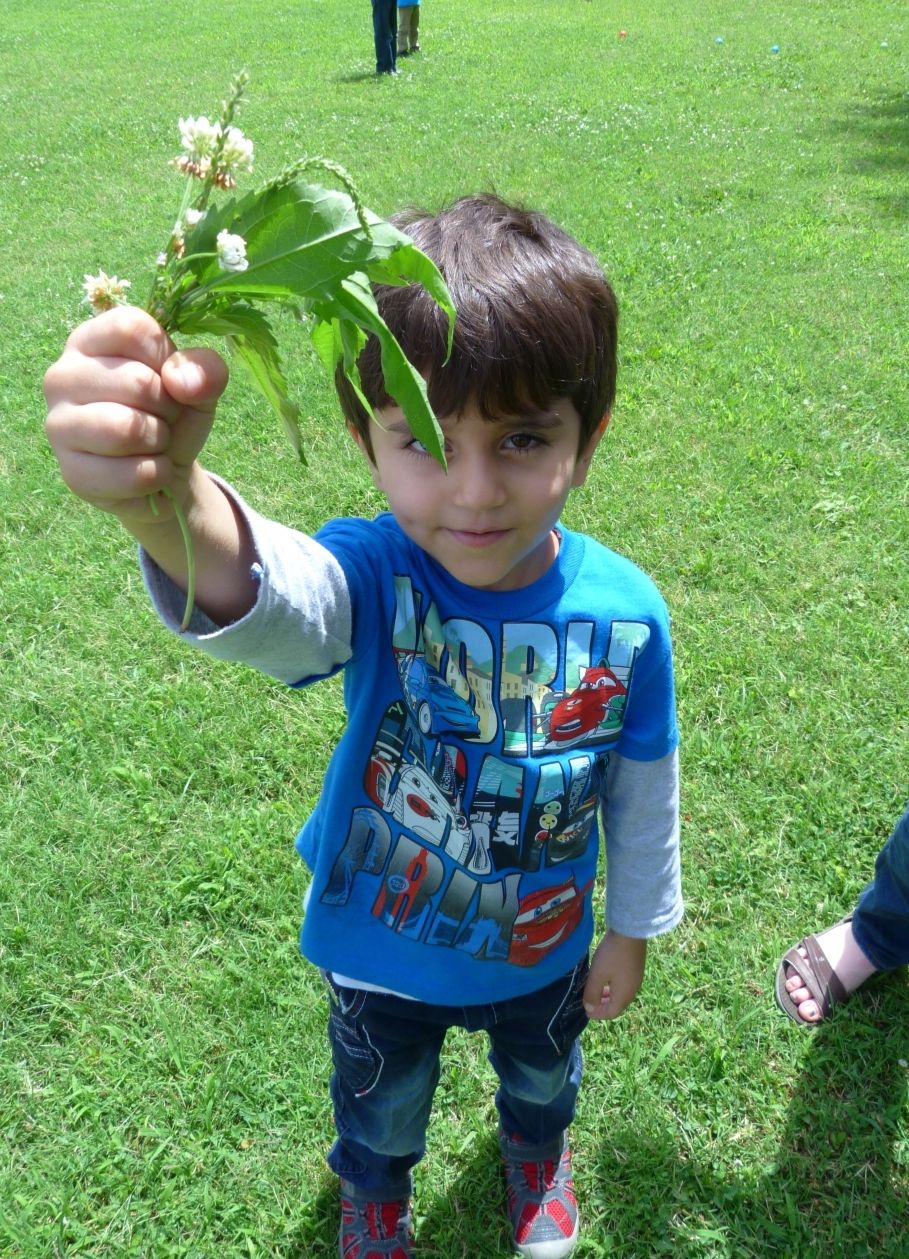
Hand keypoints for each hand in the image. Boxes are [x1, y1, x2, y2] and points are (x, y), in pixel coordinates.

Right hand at [44, 306, 227, 531]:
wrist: (166, 474)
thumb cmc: (173, 415)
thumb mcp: (199, 385)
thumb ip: (204, 369)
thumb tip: (183, 381)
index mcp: (90, 340)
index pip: (130, 328)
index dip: (165, 357)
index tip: (166, 376)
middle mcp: (62, 376)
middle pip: (137, 382)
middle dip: (168, 406)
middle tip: (162, 416)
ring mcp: (59, 425)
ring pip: (127, 429)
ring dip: (160, 440)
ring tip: (153, 441)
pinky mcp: (72, 472)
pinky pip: (134, 474)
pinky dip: (157, 474)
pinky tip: (146, 468)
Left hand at [583, 931, 646, 1020]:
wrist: (630, 932)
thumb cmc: (612, 955)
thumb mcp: (597, 974)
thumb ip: (592, 993)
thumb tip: (589, 1009)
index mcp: (624, 995)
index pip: (611, 1013)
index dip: (597, 1014)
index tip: (585, 1009)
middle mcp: (633, 990)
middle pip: (617, 1005)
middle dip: (602, 1006)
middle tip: (589, 1001)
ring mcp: (636, 979)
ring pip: (621, 994)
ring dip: (607, 995)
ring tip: (595, 989)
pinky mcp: (636, 969)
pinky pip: (624, 985)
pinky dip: (613, 987)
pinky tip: (605, 977)